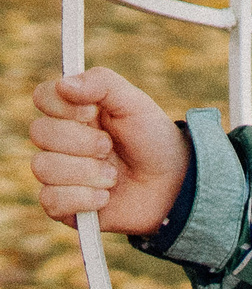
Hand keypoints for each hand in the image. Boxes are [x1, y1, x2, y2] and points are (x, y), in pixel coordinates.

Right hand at [29, 69, 189, 233]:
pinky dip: (83, 199)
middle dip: (82, 142)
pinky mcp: (63, 205)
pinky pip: (50, 200)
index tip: (94, 113)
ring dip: (86, 172)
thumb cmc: (153, 141)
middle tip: (109, 147)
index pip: (42, 97)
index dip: (64, 106)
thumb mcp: (136, 103)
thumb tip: (64, 84)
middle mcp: (59, 141)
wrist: (175, 185)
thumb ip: (102, 83)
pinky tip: (106, 198)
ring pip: (43, 167)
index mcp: (72, 112)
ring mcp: (58, 173)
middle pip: (40, 132)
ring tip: (114, 176)